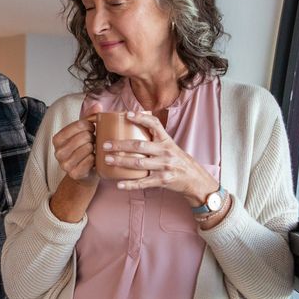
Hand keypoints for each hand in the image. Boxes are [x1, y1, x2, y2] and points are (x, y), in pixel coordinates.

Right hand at [51, 108, 102, 183]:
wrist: (86, 173)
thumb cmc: (84, 149)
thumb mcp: (84, 132)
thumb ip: (89, 116)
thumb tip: (98, 105)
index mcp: (57, 139)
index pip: (79, 125)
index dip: (90, 125)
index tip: (92, 129)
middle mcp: (58, 152)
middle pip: (84, 136)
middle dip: (93, 138)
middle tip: (93, 142)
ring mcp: (64, 164)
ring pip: (87, 148)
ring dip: (94, 149)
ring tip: (93, 150)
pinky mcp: (74, 174)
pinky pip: (90, 161)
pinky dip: (95, 159)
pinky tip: (94, 160)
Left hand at [101, 110, 217, 205]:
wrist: (194, 178)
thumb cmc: (178, 160)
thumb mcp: (170, 146)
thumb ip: (155, 139)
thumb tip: (133, 128)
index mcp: (166, 141)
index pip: (154, 124)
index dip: (140, 118)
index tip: (126, 114)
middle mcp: (165, 152)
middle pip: (139, 146)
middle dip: (120, 145)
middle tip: (105, 145)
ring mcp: (163, 167)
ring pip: (138, 164)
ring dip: (121, 162)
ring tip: (107, 160)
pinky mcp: (162, 181)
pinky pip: (143, 183)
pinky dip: (130, 184)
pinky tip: (119, 184)